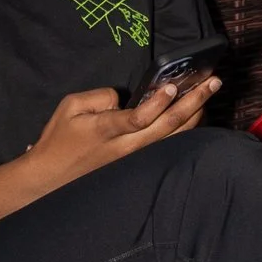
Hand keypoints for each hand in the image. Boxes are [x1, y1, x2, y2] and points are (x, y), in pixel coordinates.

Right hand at [27, 76, 214, 187]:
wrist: (48, 180)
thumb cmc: (58, 140)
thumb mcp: (70, 107)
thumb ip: (101, 97)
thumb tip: (127, 98)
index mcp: (107, 130)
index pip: (139, 117)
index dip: (159, 102)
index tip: (173, 86)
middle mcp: (126, 148)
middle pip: (167, 127)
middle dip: (194, 102)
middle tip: (213, 82)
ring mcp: (134, 160)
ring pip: (173, 139)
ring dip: (194, 116)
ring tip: (209, 94)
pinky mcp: (137, 166)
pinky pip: (167, 148)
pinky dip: (185, 132)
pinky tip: (196, 118)